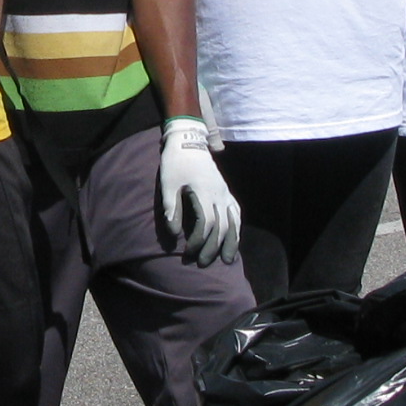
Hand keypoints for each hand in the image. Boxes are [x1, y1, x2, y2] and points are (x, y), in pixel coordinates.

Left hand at [155, 117, 243, 268]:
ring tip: (228, 260)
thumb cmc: (175, 162)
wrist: (188, 141)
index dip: (199, 241)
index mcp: (204, 192)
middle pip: (222, 227)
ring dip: (232, 242)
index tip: (188, 252)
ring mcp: (225, 192)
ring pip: (234, 221)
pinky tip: (235, 238)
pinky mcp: (226, 191)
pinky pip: (237, 212)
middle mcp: (219, 194)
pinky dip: (237, 227)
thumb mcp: (168, 184)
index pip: (206, 224)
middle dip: (213, 248)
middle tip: (203, 264)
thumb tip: (174, 235)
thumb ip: (171, 209)